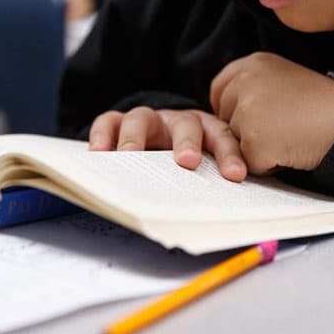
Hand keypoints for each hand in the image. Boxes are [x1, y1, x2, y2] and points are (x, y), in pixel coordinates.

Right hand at [88, 108, 246, 181]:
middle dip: (186, 142)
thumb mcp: (207, 166)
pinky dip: (103, 134)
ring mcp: (149, 120)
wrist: (164, 136)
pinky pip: (109, 122)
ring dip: (135, 137)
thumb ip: (214, 182)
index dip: (229, 155)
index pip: (222, 137)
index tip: (234, 176)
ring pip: (141, 119)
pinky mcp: (121, 123)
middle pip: (185, 125)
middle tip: (187, 161)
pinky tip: (99, 152)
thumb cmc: (192, 158)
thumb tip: (224, 215)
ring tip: (128, 156)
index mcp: (207, 130)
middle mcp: (178, 122)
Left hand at [210, 52, 333, 174]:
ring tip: (290, 136)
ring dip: (258, 148)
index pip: (220, 88)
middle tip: (282, 128)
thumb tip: (226, 109)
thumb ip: (255, 86)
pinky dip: (269, 165)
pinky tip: (292, 150)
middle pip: (224, 118)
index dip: (232, 109)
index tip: (252, 118)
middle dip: (245, 131)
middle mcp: (245, 81)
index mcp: (254, 63)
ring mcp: (248, 111)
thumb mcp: (286, 78)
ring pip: (235, 142)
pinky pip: (250, 163)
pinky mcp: (254, 140)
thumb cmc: (325, 106)